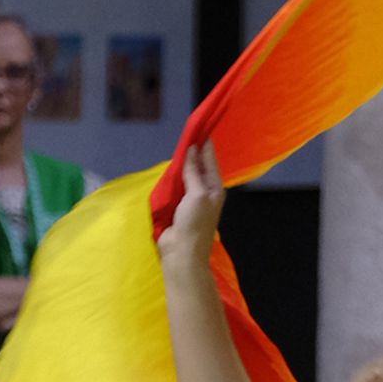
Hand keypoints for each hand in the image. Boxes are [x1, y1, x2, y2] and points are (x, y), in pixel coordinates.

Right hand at [157, 140, 225, 276]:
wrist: (181, 252)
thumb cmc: (194, 223)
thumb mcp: (197, 194)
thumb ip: (193, 172)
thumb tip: (192, 150)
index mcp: (214, 188)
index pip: (210, 160)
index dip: (205, 145)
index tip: (201, 128)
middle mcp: (204, 191)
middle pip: (198, 167)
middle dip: (192, 153)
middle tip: (187, 134)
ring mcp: (190, 199)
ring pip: (186, 176)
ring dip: (181, 164)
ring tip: (177, 147)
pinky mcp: (177, 206)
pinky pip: (175, 187)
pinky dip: (172, 177)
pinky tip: (168, 168)